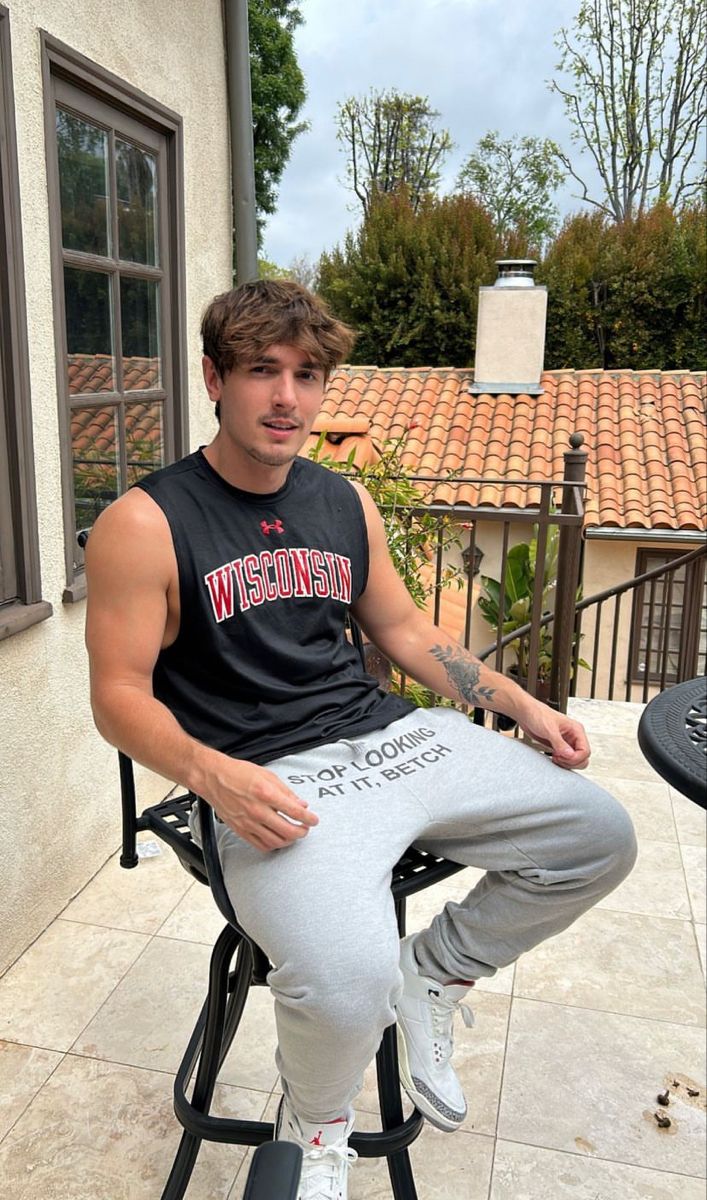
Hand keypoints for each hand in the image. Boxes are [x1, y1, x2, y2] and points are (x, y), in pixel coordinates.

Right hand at [201, 753, 318, 851]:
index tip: (313, 820)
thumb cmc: (237, 773)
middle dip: (302, 832)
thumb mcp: (267, 775)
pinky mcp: (240, 830)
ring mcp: (248, 822)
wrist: (214, 778)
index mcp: (266, 793)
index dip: (309, 818)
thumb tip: (300, 804)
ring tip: (293, 835)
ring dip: (289, 840)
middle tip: (305, 829)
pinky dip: (272, 845)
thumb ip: (286, 792)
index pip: (295, 812)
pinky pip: (260, 845)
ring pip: (275, 841)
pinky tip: (277, 839)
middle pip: (288, 831)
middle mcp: (257, 810)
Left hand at [515, 699, 590, 769]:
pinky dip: (562, 762)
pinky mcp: (559, 746)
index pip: (585, 751)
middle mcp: (574, 736)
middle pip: (583, 757)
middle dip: (572, 762)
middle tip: (559, 759)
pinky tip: (553, 758)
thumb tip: (569, 754)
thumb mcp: (549, 729)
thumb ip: (559, 743)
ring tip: (555, 758)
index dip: (575, 758)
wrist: (526, 714)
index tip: (563, 757)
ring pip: (576, 760)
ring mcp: (567, 742)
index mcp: (576, 730)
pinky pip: (566, 759)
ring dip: (567, 763)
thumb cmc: (538, 714)